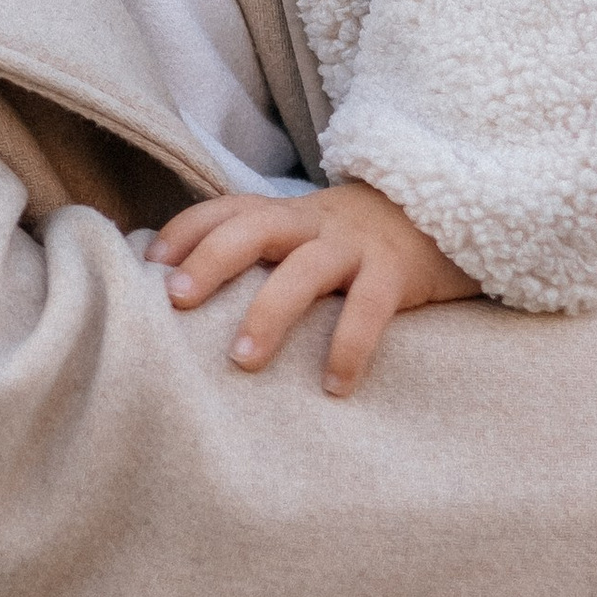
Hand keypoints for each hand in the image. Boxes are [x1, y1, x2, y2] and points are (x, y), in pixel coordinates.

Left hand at [153, 181, 480, 396]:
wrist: (447, 211)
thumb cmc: (356, 240)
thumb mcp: (305, 233)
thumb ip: (260, 252)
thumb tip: (187, 297)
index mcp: (284, 213)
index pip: (224, 209)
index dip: (184, 231)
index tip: (149, 265)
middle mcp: (312, 223)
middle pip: (252, 228)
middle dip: (211, 261)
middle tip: (177, 300)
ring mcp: (354, 245)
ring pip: (305, 270)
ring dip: (270, 313)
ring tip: (243, 360)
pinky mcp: (397, 272)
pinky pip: (369, 309)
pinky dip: (349, 347)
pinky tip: (335, 387)